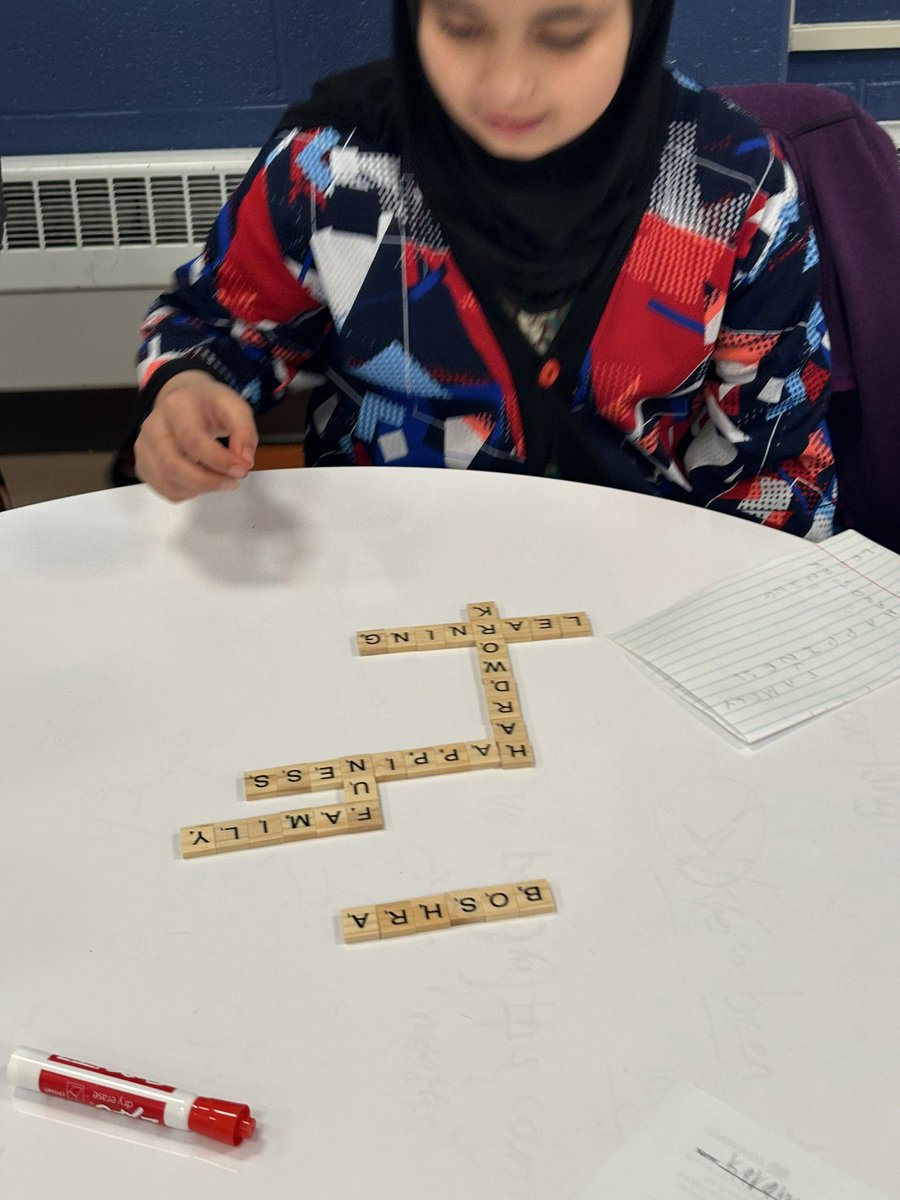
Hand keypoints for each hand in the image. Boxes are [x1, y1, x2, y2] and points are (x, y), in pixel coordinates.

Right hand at [135, 372, 258, 500]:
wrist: (184, 400)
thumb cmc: (209, 406)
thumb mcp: (234, 407)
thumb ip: (244, 431)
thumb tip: (245, 461)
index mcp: (176, 406)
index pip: (192, 439)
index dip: (218, 460)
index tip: (241, 469)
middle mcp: (153, 425)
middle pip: (173, 465)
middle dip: (208, 481)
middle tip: (233, 482)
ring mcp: (144, 446)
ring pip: (168, 481)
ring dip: (200, 489)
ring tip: (221, 480)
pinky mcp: (144, 464)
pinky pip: (165, 489)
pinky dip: (189, 492)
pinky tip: (203, 481)